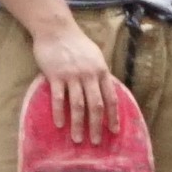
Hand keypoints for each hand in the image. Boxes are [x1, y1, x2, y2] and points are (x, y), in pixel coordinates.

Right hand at [29, 12, 118, 141]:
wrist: (56, 30)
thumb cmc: (77, 44)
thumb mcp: (96, 58)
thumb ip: (100, 75)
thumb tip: (106, 93)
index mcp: (102, 72)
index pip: (111, 98)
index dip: (114, 116)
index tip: (115, 131)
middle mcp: (90, 76)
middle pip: (96, 106)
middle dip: (97, 126)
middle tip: (96, 142)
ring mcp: (72, 76)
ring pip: (78, 105)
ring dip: (79, 124)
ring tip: (78, 139)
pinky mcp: (55, 76)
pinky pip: (59, 98)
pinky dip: (60, 112)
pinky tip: (60, 124)